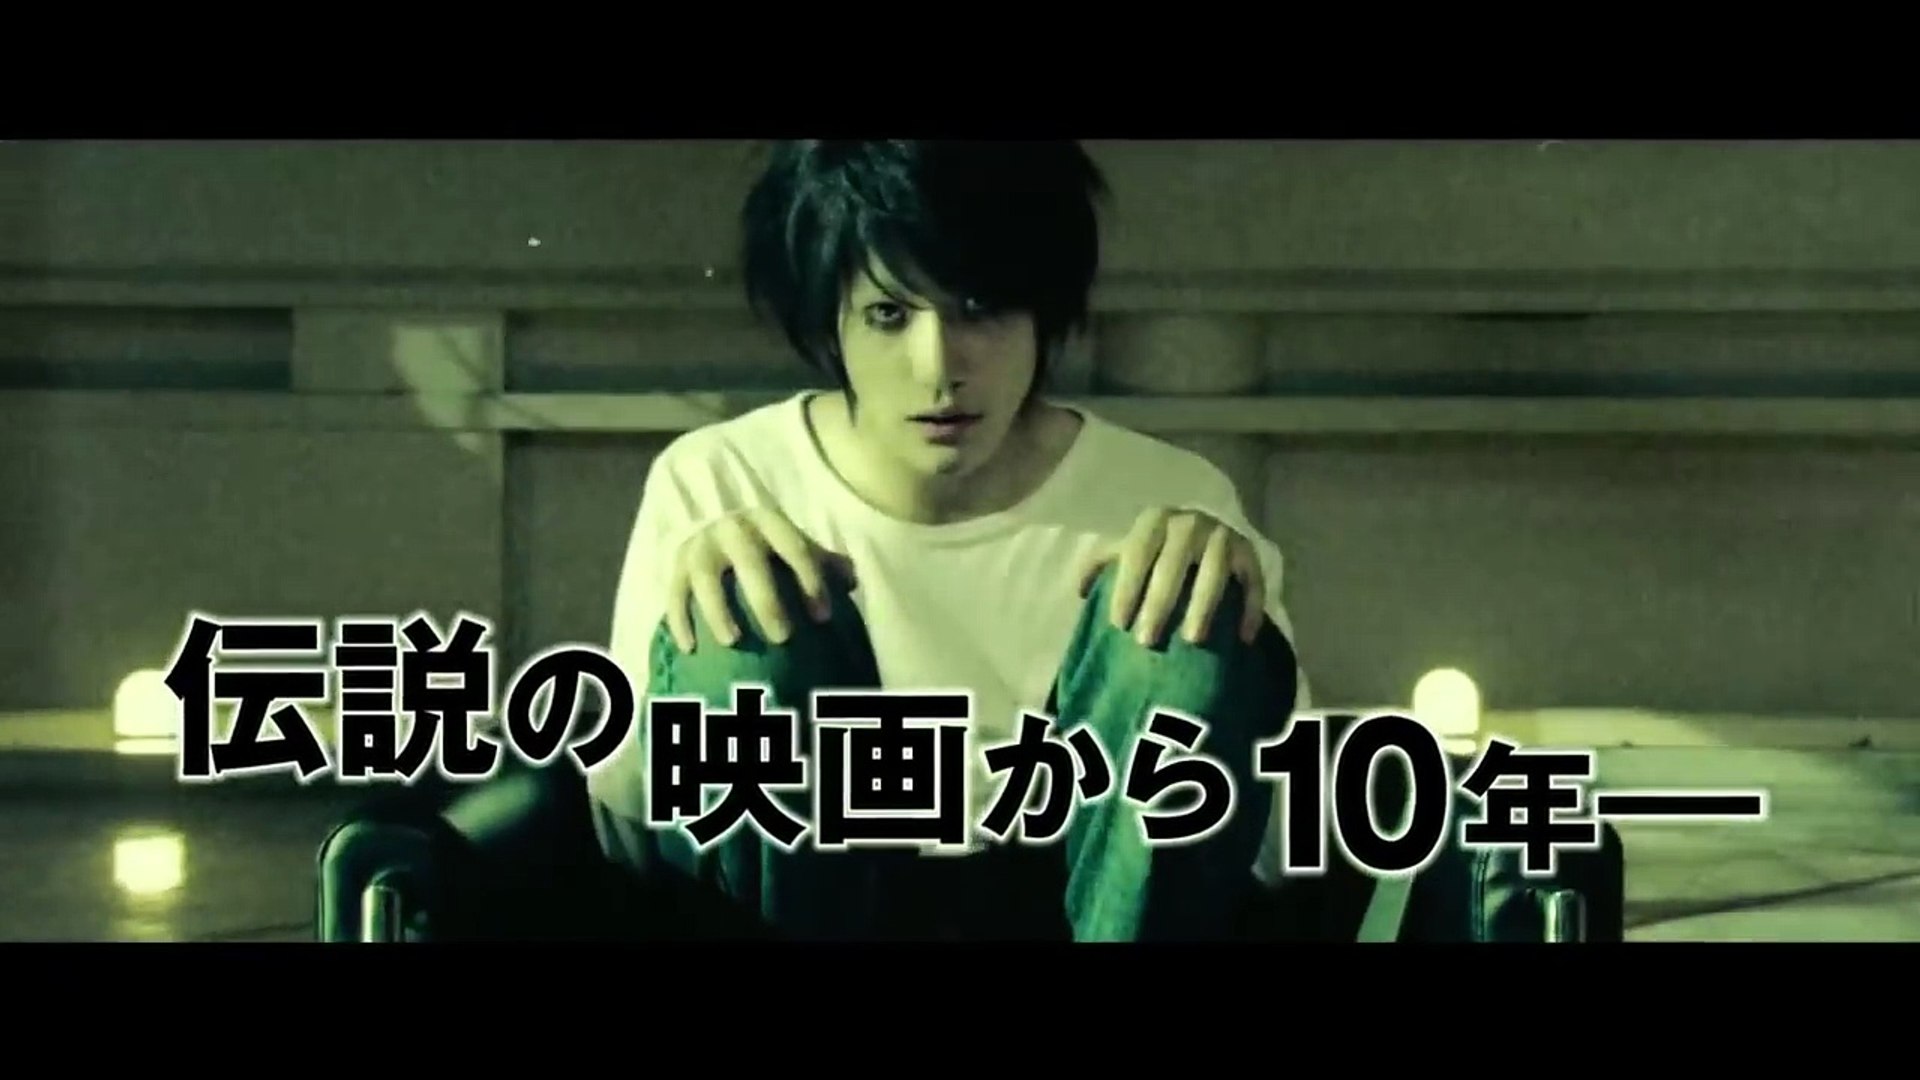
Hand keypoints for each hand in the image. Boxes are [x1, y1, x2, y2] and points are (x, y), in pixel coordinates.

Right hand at [665, 507, 854, 652]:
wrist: (718, 529)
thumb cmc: (769, 547)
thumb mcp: (795, 546)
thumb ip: (824, 562)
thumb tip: (852, 580)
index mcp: (769, 522)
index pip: (794, 548)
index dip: (811, 580)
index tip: (822, 617)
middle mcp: (732, 529)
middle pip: (750, 564)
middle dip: (766, 601)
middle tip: (783, 637)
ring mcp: (701, 546)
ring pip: (706, 578)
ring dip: (718, 610)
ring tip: (733, 641)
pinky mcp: (676, 565)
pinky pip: (675, 594)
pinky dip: (680, 621)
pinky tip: (690, 648)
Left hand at [1074, 508, 1265, 646]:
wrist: (1205, 532)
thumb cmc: (1156, 548)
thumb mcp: (1128, 548)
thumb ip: (1102, 563)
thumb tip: (1079, 591)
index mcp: (1154, 520)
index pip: (1136, 554)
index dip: (1126, 588)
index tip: (1118, 624)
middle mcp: (1189, 522)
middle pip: (1172, 566)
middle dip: (1158, 605)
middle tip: (1146, 641)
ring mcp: (1222, 535)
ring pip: (1214, 573)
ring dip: (1203, 606)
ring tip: (1192, 640)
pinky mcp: (1250, 552)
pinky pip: (1253, 583)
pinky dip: (1250, 609)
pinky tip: (1243, 638)